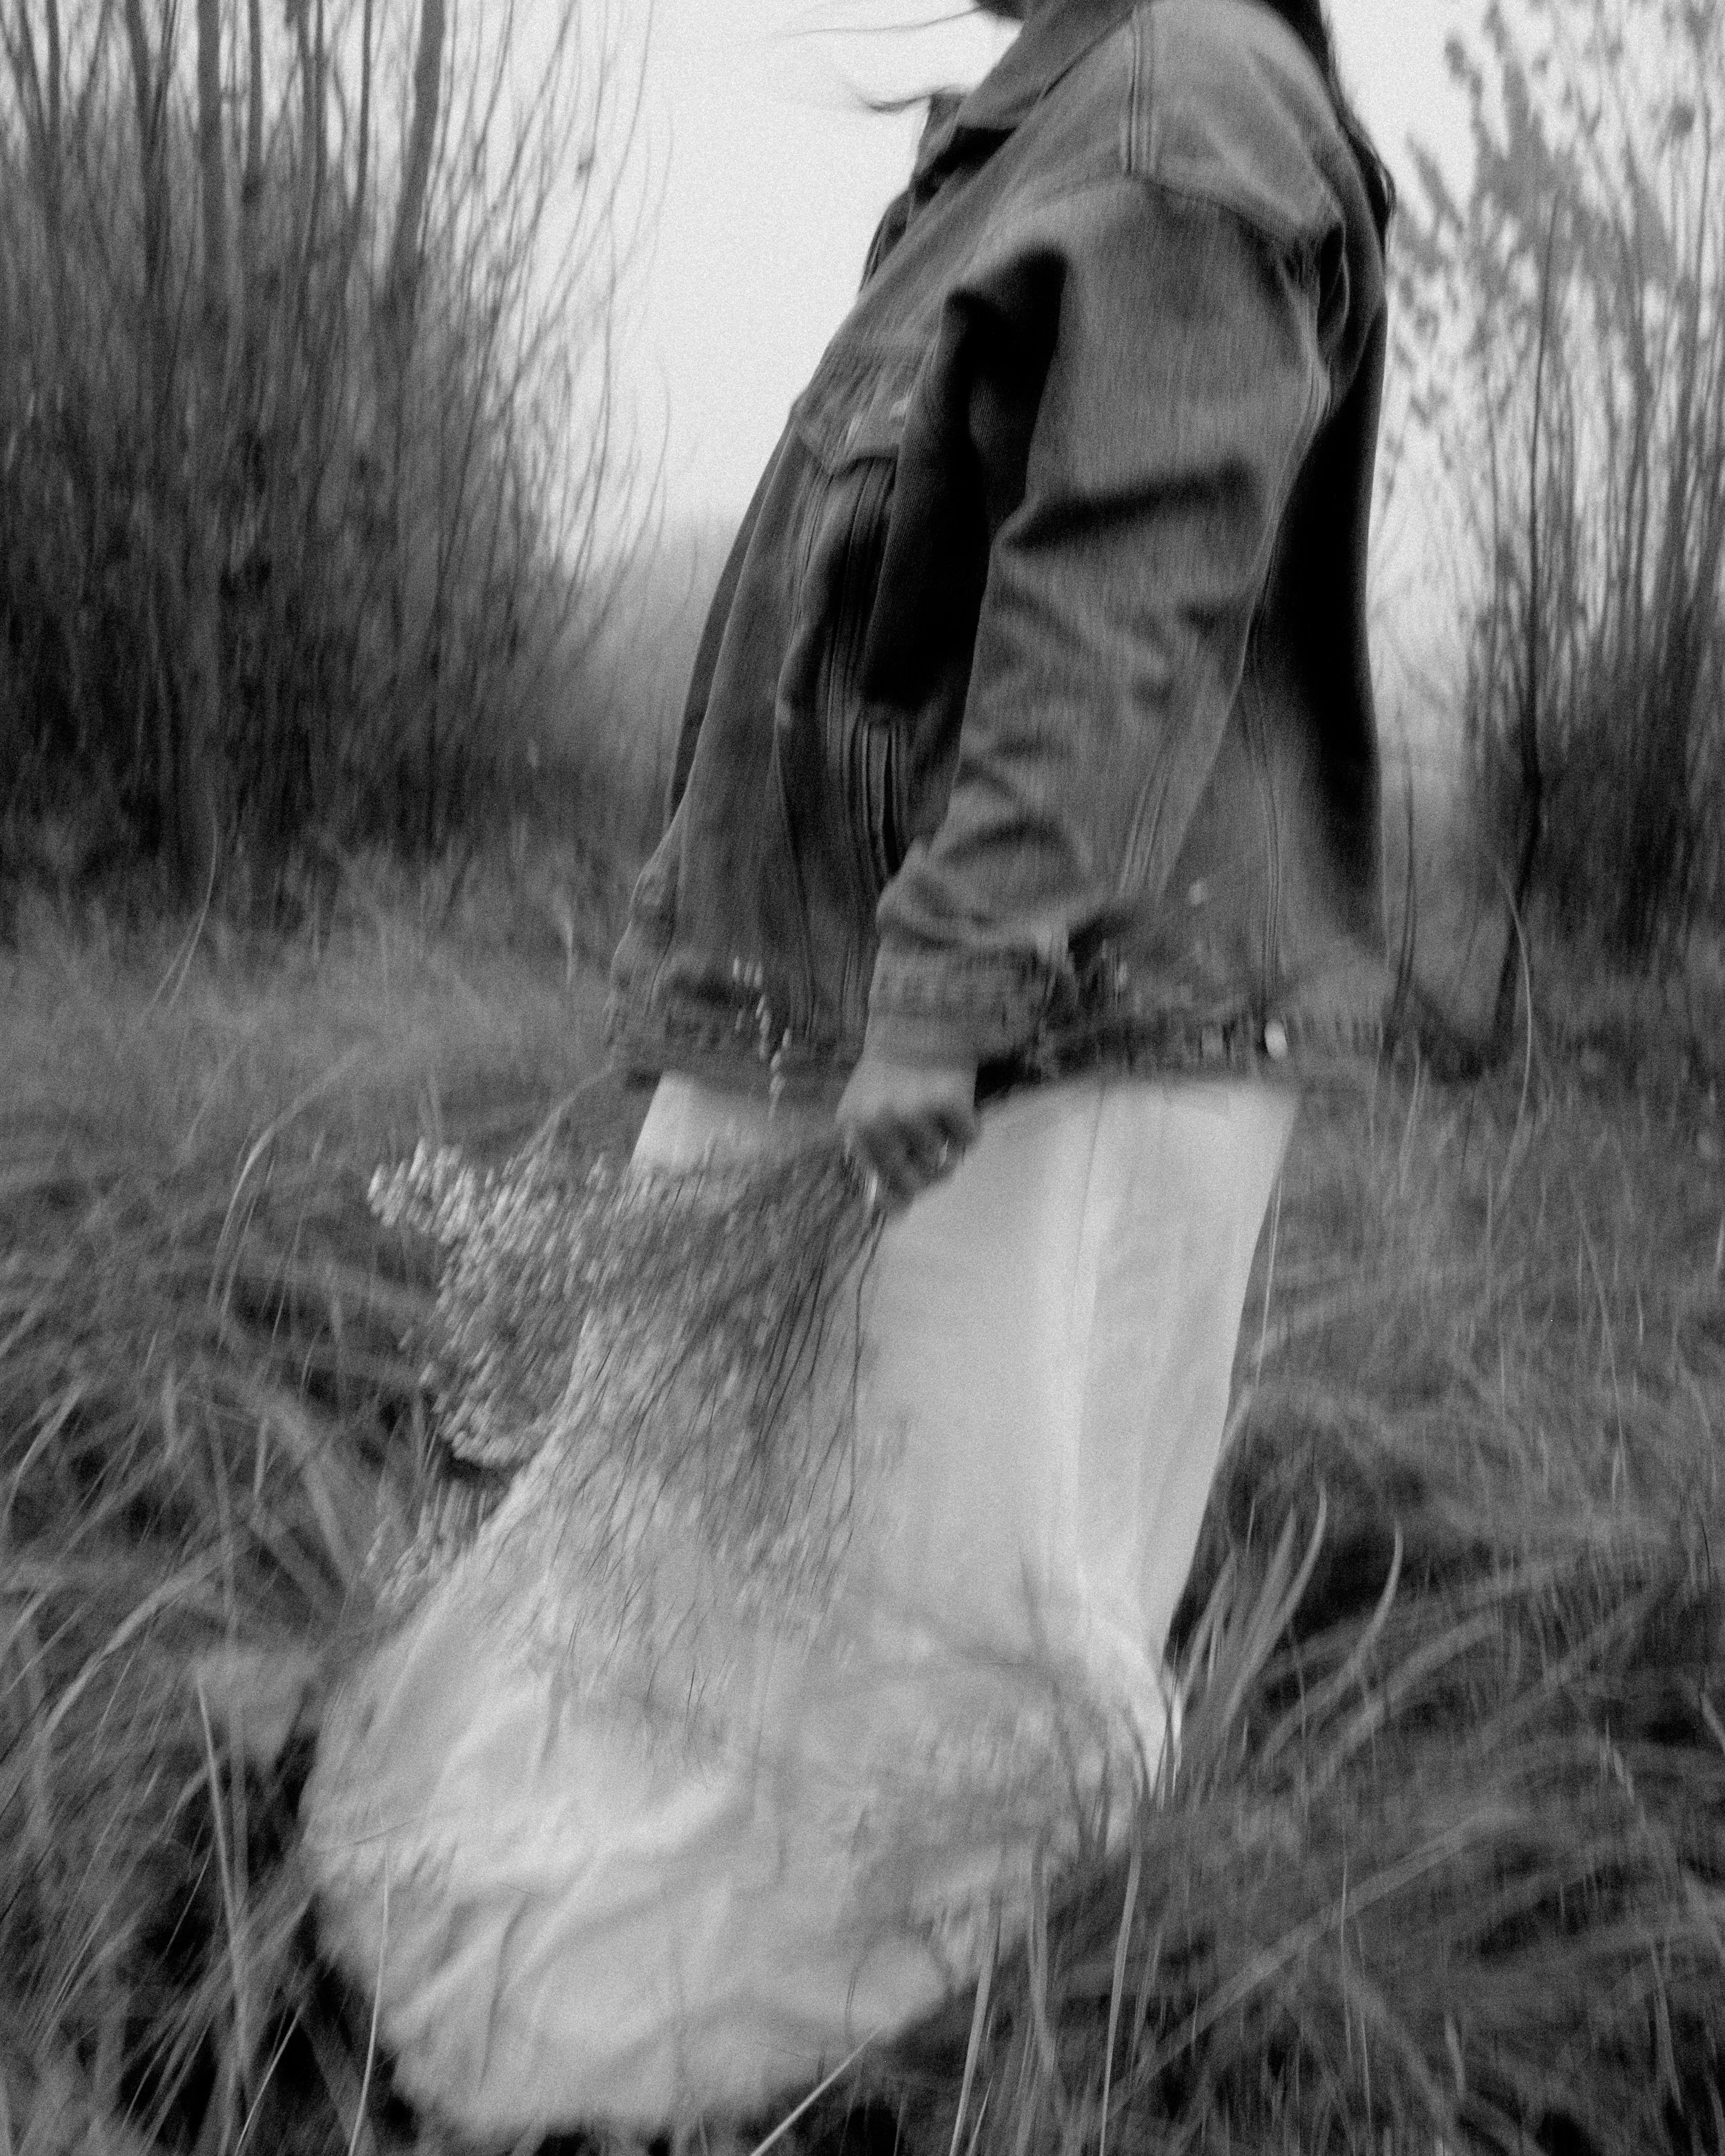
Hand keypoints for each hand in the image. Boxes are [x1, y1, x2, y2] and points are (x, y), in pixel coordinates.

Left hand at [836, 1049, 979, 1212]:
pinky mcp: (949, 1101)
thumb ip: (877, 1157)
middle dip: (931, 1172)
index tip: (910, 1196)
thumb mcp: (867, 1112)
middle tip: (935, 1148)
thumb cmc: (892, 1075)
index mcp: (854, 1129)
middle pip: (917, 1180)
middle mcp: (880, 1123)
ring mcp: (915, 1112)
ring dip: (949, 1142)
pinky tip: (955, 1101)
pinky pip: (969, 1139)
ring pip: (945, 1159)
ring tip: (938, 1111)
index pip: (880, 1185)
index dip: (901, 1195)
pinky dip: (969, 1126)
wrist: (917, 1022)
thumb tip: (898, 1211)